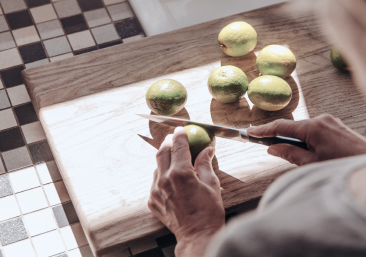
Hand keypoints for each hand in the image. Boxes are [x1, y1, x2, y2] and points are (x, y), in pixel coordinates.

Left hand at [149, 127, 224, 256]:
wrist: (197, 236)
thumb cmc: (209, 212)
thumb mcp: (212, 184)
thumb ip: (205, 164)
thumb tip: (207, 150)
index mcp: (181, 173)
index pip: (178, 146)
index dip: (180, 135)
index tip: (181, 129)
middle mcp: (165, 180)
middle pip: (162, 153)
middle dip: (168, 142)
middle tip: (174, 138)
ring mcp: (156, 191)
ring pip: (157, 167)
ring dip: (165, 159)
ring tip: (175, 158)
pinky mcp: (153, 201)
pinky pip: (156, 182)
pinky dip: (163, 176)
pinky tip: (173, 178)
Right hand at [248, 114, 365, 165]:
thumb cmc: (345, 166)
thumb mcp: (312, 164)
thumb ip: (290, 154)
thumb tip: (273, 148)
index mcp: (314, 127)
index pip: (281, 126)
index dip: (263, 130)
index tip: (249, 132)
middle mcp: (322, 119)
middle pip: (292, 127)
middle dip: (278, 136)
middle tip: (262, 144)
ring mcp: (331, 122)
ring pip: (304, 130)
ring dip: (294, 140)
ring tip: (288, 155)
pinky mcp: (338, 127)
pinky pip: (315, 131)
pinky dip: (306, 140)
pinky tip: (306, 152)